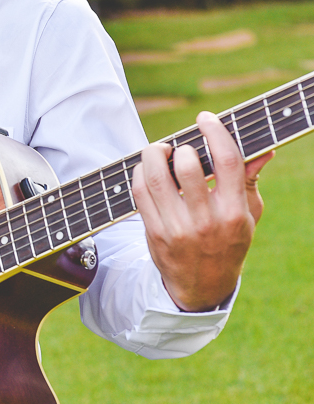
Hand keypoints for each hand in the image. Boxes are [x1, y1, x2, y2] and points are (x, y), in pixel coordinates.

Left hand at [132, 111, 274, 311]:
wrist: (202, 285)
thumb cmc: (228, 241)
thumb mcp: (247, 215)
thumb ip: (249, 180)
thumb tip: (263, 150)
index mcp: (234, 212)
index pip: (226, 162)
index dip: (214, 132)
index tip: (205, 118)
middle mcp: (206, 220)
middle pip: (188, 167)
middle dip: (181, 147)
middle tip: (179, 146)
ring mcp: (178, 228)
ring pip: (156, 177)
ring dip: (153, 154)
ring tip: (159, 151)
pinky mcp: (154, 233)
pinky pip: (140, 193)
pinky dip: (140, 173)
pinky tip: (147, 170)